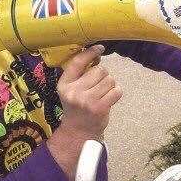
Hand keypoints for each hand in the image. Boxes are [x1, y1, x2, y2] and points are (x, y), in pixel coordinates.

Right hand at [47, 45, 121, 178]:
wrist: (79, 132)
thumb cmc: (78, 107)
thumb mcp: (72, 90)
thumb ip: (81, 74)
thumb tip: (97, 53)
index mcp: (64, 84)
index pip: (78, 62)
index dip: (90, 52)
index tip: (100, 48)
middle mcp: (73, 91)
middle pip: (99, 70)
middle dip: (103, 76)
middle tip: (98, 87)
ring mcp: (86, 100)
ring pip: (110, 80)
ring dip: (110, 85)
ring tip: (103, 94)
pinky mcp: (99, 107)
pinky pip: (116, 91)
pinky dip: (116, 93)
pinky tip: (110, 99)